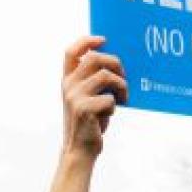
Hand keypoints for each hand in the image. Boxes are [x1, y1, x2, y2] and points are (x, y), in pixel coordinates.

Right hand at [59, 35, 126, 160]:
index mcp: (67, 81)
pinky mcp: (84, 110)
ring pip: (106, 76)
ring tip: (123, 98)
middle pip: (94, 58)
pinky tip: (108, 116)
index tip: (103, 40)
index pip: (71, 52)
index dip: (87, 41)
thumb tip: (117, 66)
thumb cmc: (89, 123)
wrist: (79, 151)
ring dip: (121, 86)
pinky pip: (110, 99)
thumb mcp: (87, 98)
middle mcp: (69, 86)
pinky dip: (114, 106)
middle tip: (124, 77)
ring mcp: (75, 97)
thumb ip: (94, 82)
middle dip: (115, 63)